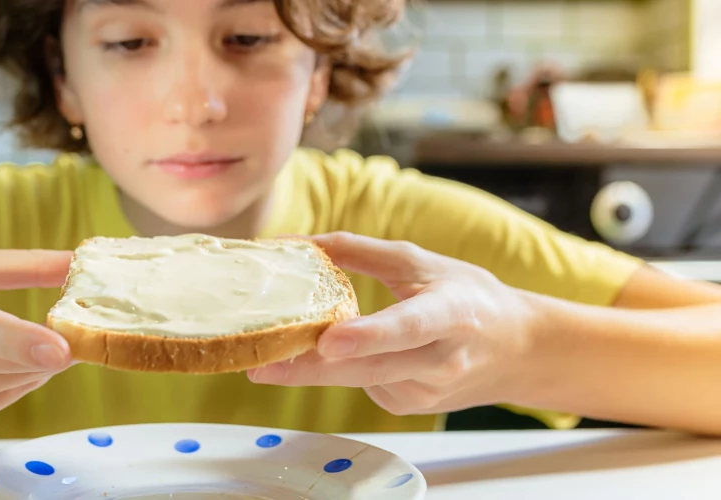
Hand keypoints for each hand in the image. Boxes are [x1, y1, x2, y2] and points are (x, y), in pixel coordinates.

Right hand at [0, 247, 73, 431]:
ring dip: (37, 357)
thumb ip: (22, 265)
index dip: (23, 342)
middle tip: (74, 319)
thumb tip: (76, 262)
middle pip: (15, 360)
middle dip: (53, 341)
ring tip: (17, 333)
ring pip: (22, 378)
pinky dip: (19, 372)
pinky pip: (13, 392)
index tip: (63, 348)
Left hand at [248, 232, 540, 414]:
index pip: (407, 327)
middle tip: (262, 366)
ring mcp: (427, 391)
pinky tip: (342, 354)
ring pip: (358, 381)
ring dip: (312, 371)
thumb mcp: (418, 261)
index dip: (369, 336)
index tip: (330, 341)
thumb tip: (293, 243)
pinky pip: (363, 386)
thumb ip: (356, 251)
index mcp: (450, 314)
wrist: (517, 349)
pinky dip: (342, 369)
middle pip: (369, 369)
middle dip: (311, 370)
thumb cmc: (466, 296)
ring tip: (269, 359)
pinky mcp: (410, 407)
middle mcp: (441, 360)